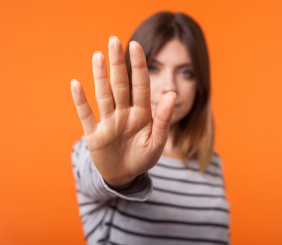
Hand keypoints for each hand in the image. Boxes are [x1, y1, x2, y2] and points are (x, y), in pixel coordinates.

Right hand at [71, 36, 175, 186]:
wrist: (125, 175)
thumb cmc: (143, 158)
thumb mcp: (157, 142)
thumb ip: (163, 119)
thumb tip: (172, 94)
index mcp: (141, 114)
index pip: (140, 86)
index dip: (139, 66)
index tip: (136, 45)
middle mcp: (124, 113)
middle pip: (120, 85)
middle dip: (118, 64)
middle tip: (113, 40)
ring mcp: (108, 122)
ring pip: (103, 95)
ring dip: (100, 77)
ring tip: (98, 56)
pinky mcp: (94, 134)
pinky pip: (86, 115)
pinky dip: (81, 101)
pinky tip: (76, 84)